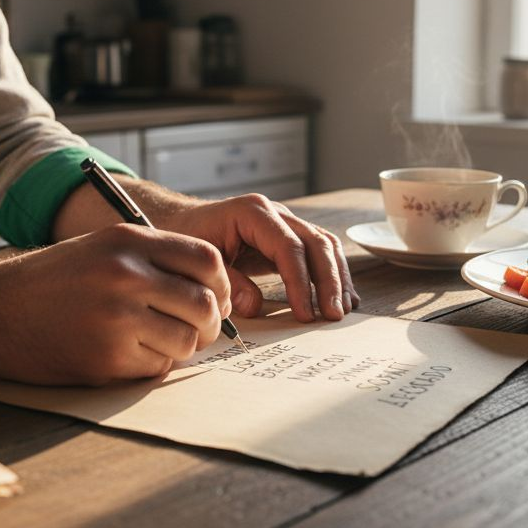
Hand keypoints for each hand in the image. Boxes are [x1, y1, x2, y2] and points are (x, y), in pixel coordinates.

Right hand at [0, 224, 231, 385]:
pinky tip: (126, 355)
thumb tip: (212, 288)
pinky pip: (157, 367)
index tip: (215, 300)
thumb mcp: (101, 248)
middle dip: (208, 324)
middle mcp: (127, 274)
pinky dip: (151, 366)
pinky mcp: (106, 359)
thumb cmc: (50, 282)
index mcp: (129, 241)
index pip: (207, 260)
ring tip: (156, 343)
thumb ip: (153, 258)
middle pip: (205, 304)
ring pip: (187, 341)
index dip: (220, 285)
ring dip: (180, 348)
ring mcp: (117, 318)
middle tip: (195, 331)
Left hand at [155, 194, 359, 322]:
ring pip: (325, 245)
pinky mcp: (290, 237)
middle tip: (333, 315)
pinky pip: (320, 252)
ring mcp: (286, 222)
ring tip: (343, 310)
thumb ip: (228, 283)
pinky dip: (333, 274)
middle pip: (316, 242)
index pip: (288, 247)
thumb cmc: (189, 239)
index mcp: (252, 212)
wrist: (184, 222)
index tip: (306, 314)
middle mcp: (275, 212)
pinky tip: (342, 298)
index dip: (300, 282)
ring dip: (337, 278)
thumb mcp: (199, 262)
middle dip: (328, 281)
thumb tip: (256, 306)